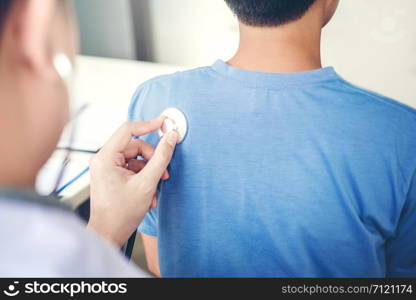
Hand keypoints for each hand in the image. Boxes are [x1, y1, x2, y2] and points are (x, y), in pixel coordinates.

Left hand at [87, 117, 177, 246]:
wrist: (109, 234)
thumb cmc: (120, 214)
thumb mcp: (147, 183)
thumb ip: (161, 158)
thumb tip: (171, 138)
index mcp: (106, 157)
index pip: (128, 130)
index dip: (148, 125)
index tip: (164, 123)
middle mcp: (103, 159)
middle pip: (135, 146)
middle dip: (152, 159)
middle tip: (164, 173)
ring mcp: (107, 167)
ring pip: (136, 158)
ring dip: (150, 171)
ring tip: (154, 190)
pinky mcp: (112, 175)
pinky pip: (132, 168)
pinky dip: (143, 178)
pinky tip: (148, 194)